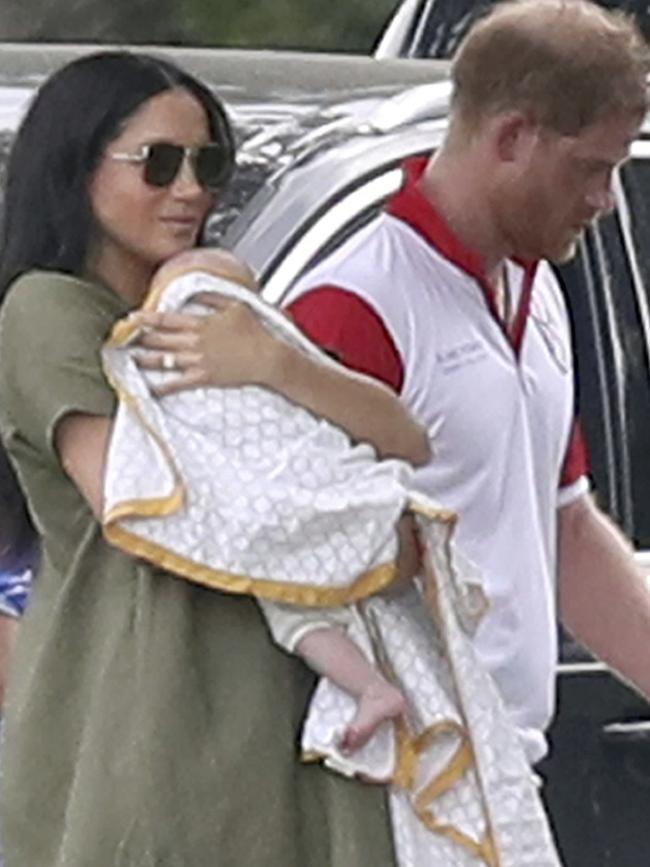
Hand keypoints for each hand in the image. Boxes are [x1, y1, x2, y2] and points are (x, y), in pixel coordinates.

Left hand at [132, 297, 283, 395]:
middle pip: (159, 339)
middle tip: (121, 339)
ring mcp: (198, 361)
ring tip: (129, 359)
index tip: (130, 318)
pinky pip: (177, 383)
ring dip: (143, 360)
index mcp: (200, 323)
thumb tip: (195, 290)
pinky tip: (149, 388)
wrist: (267, 358)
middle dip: (138, 339)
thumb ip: (212, 296)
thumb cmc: (255, 332)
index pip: (165, 319)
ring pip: (163, 360)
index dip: (144, 318)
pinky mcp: (203, 377)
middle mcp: (195, 341)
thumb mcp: (235, 305)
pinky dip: (162, 386)